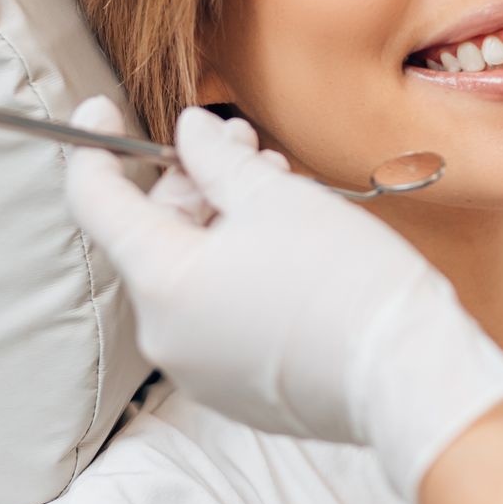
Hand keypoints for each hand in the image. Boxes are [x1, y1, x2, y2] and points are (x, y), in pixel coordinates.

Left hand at [62, 97, 502, 497]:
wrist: (407, 376)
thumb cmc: (346, 280)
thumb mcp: (277, 197)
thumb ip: (216, 160)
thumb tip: (188, 132)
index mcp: (162, 282)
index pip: (96, 203)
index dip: (95, 148)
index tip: (103, 113)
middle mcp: (164, 334)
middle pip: (154, 237)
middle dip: (193, 182)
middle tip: (243, 145)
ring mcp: (198, 370)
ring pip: (190, 275)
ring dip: (222, 225)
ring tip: (280, 190)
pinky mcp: (235, 391)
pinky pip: (217, 317)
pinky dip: (237, 274)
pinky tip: (288, 247)